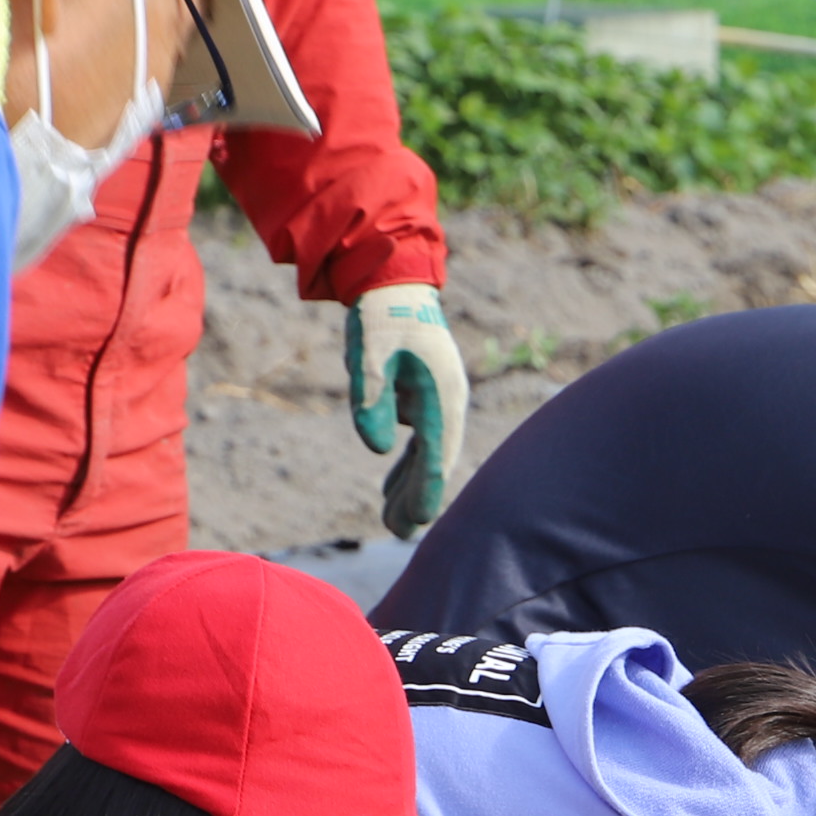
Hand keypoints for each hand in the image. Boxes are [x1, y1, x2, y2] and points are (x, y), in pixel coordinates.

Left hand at [344, 283, 469, 535]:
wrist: (394, 282)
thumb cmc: (380, 317)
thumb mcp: (369, 355)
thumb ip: (371, 402)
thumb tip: (378, 451)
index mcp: (439, 395)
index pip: (435, 456)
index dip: (425, 491)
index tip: (416, 524)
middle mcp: (446, 402)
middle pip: (435, 461)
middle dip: (417, 498)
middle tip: (398, 533)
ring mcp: (438, 400)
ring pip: (428, 454)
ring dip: (410, 485)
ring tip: (393, 520)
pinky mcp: (425, 397)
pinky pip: (421, 440)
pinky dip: (408, 464)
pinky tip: (391, 485)